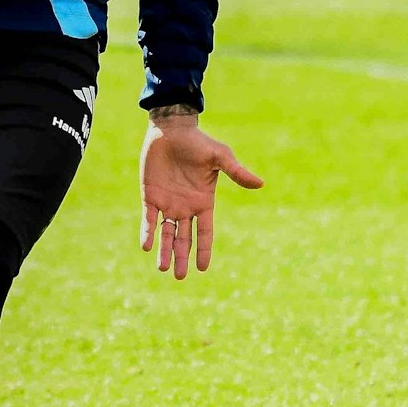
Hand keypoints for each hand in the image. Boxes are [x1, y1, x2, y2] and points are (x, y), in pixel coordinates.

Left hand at [139, 109, 262, 279]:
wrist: (171, 130)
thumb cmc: (198, 142)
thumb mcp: (220, 157)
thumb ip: (236, 172)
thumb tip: (261, 184)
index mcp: (204, 202)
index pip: (205, 232)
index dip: (204, 250)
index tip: (202, 269)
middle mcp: (186, 207)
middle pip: (184, 239)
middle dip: (182, 257)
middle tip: (180, 276)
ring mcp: (168, 203)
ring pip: (166, 233)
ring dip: (165, 251)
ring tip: (163, 269)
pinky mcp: (151, 196)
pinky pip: (149, 219)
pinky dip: (148, 232)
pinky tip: (146, 246)